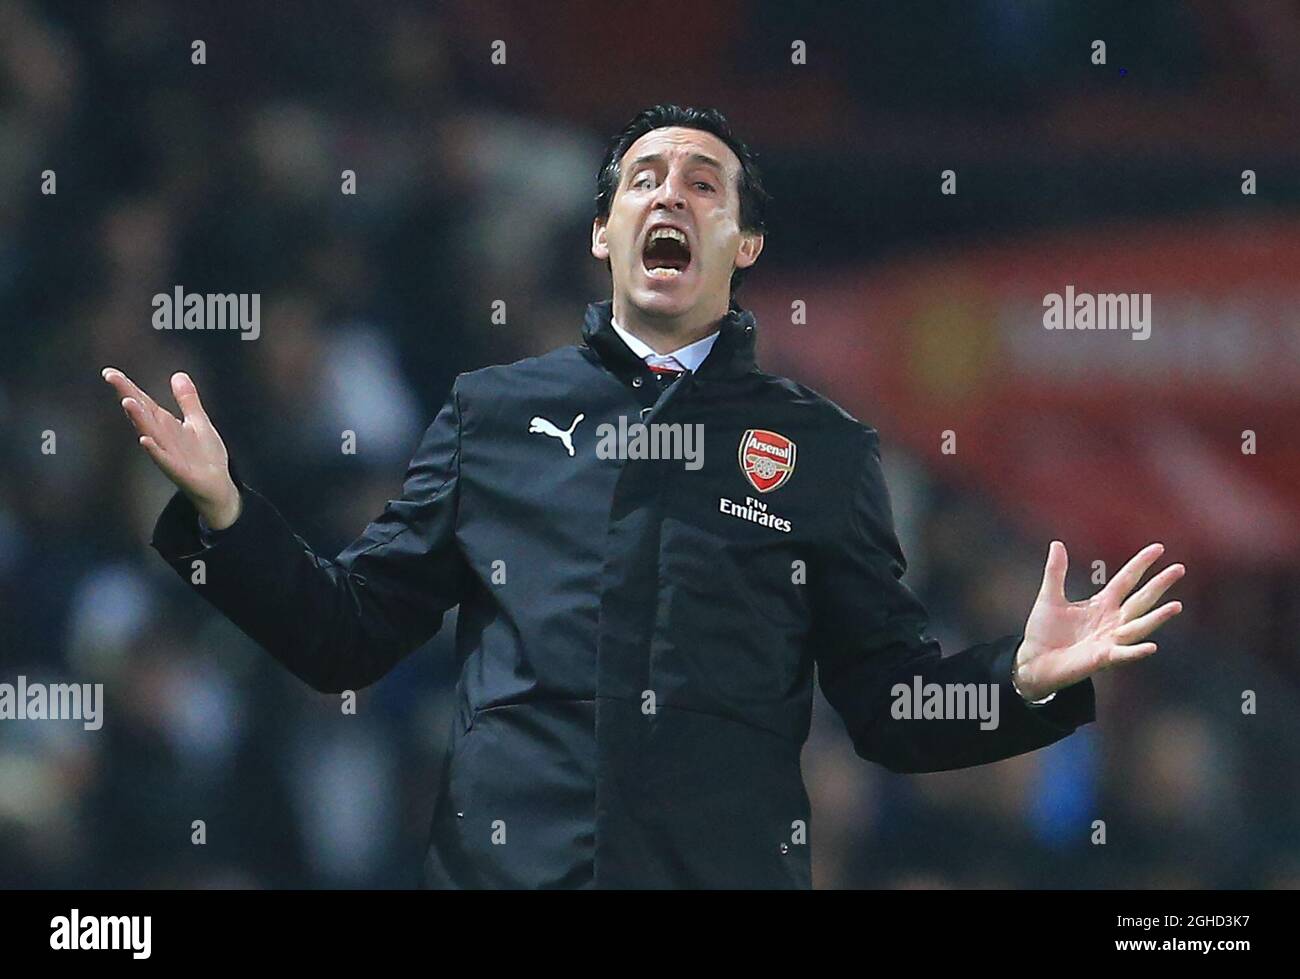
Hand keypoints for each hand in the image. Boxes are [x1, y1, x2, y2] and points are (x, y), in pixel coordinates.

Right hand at [101, 367, 241, 529]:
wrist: (217, 485)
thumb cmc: (204, 455)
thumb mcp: (198, 422)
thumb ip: (187, 400)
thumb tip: (178, 375)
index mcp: (166, 424)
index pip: (144, 402)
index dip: (128, 387)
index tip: (110, 372)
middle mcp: (162, 437)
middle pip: (142, 413)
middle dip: (128, 396)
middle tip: (111, 378)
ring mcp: (168, 453)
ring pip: (150, 434)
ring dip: (138, 419)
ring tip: (127, 401)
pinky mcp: (178, 470)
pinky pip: (163, 459)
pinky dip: (154, 450)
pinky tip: (144, 440)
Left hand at [1013, 541, 1183, 700]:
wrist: (1032, 660)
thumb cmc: (1044, 631)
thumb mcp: (1049, 597)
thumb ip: (1056, 572)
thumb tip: (1057, 543)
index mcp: (1102, 604)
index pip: (1127, 580)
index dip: (1141, 564)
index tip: (1158, 548)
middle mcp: (1112, 621)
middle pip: (1141, 600)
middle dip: (1159, 585)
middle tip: (1179, 568)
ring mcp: (1110, 640)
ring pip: (1139, 626)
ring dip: (1157, 618)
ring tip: (1176, 605)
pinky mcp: (1102, 658)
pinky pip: (1123, 654)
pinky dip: (1136, 651)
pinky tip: (1151, 646)